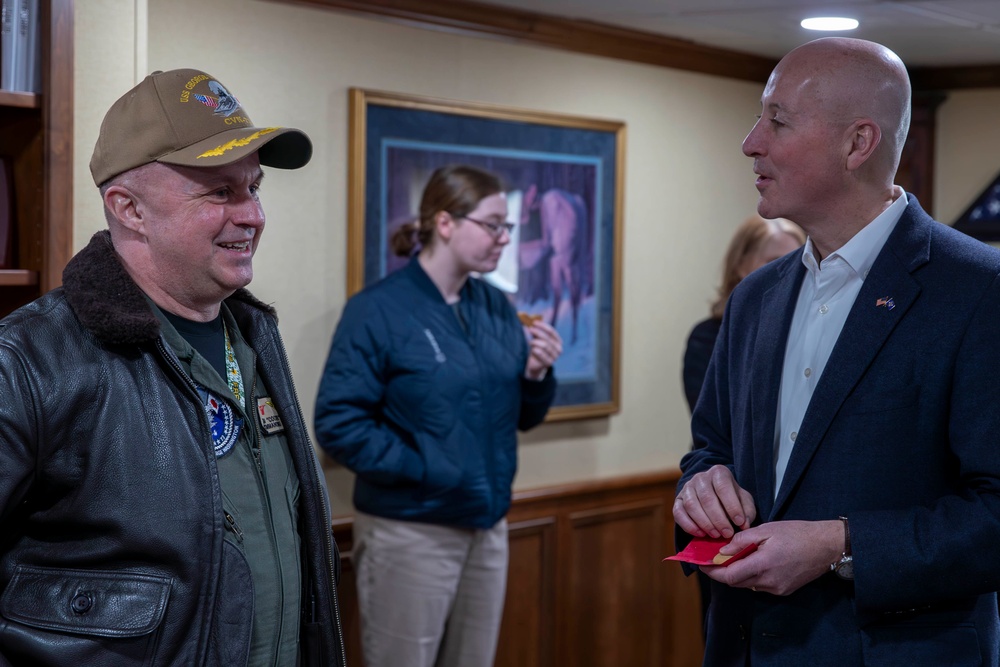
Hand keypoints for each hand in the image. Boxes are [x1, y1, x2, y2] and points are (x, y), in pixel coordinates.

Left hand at [524, 321, 561, 379]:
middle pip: (547, 338)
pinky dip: (536, 350)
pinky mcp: (549, 363)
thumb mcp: (537, 338)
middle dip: (538, 332)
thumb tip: (530, 321)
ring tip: (530, 342)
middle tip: (530, 329)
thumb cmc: (537, 348)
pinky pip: (542, 354)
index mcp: (558, 341)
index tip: (534, 322)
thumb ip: (536, 330)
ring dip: (535, 342)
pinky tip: (533, 349)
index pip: (552, 331)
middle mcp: (558, 349)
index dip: (543, 326)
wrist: (535, 363)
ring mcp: (555, 357)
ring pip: (544, 345)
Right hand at [673, 465, 755, 538]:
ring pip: (691, 505)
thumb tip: (744, 524)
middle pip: (707, 498)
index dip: (732, 506)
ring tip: (716, 535)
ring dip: (704, 523)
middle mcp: (701, 477)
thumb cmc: (731, 498)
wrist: (714, 494)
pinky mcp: (678, 500)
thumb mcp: (744, 500)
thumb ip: (747, 511)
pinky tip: (701, 534)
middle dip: (718, 519)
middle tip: (727, 533)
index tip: (739, 523)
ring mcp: (687, 488)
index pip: (723, 487)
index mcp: (719, 472)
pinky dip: (689, 525)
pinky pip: (678, 512)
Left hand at [700, 519, 843, 595]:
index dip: (713, 572)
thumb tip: (722, 551)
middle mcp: (769, 582)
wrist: (826, 546)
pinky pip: (760, 585)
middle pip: (736, 583)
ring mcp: (778, 588)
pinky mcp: (784, 590)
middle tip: (713, 560)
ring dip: (737, 574)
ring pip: (748, 585)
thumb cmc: (797, 533)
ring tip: (732, 558)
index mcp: (763, 565)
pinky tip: (752, 562)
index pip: (730, 576)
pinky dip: (751, 576)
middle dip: (722, 573)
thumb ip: (742, 541)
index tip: (702, 564)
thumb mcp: (767, 530)